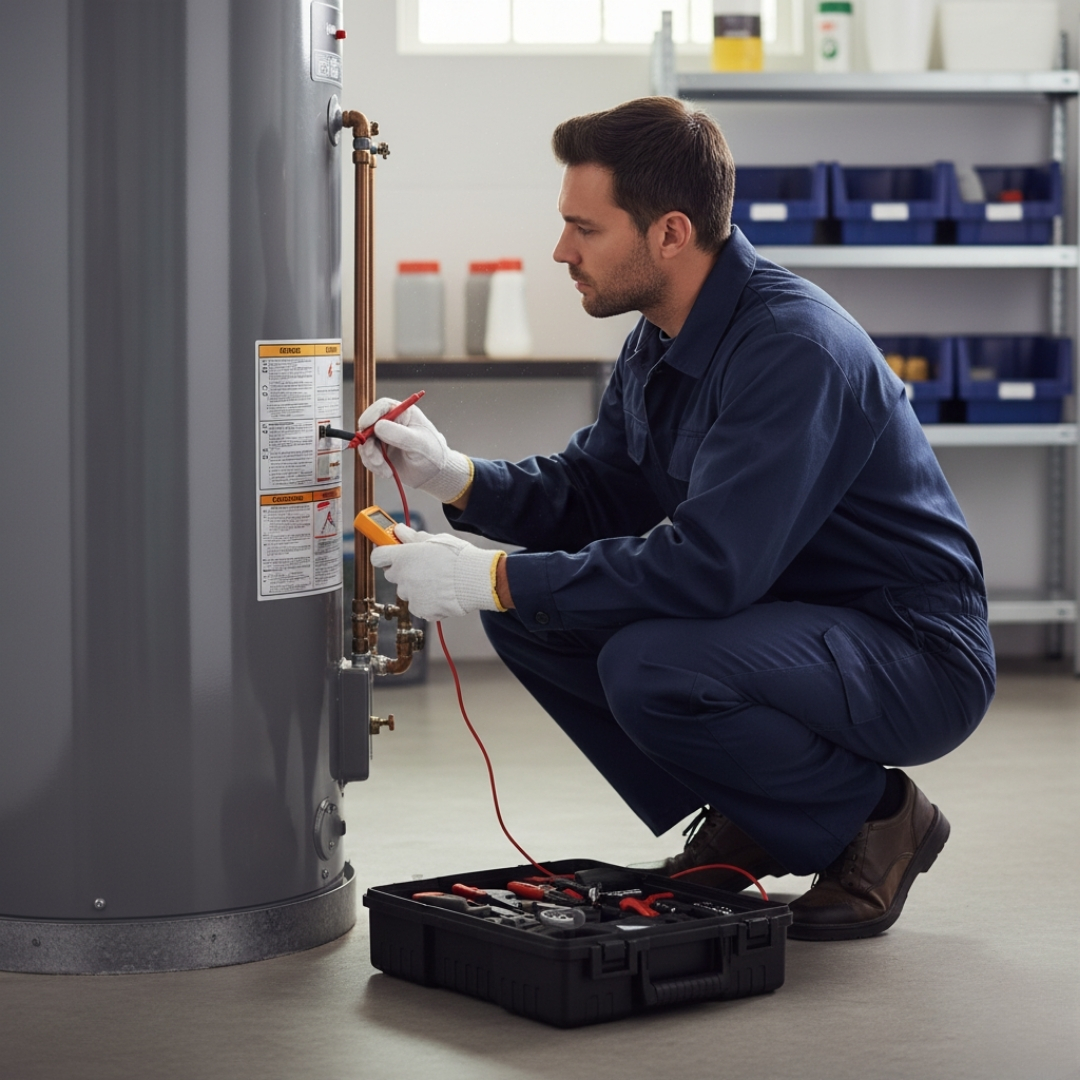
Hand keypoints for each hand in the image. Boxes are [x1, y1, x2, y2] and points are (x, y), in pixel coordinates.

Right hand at [357, 397, 471, 503]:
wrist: (434, 473)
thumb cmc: (432, 453)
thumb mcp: (418, 443)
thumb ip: (399, 434)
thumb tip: (378, 426)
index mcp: (403, 413)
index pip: (382, 407)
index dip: (370, 415)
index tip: (365, 427)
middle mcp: (391, 423)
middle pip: (368, 426)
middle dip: (368, 444)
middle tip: (376, 459)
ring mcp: (383, 438)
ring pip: (366, 443)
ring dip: (371, 458)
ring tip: (386, 470)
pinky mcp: (380, 452)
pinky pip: (368, 456)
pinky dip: (373, 466)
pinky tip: (387, 472)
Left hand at [370, 526, 504, 620]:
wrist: (475, 580)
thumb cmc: (457, 557)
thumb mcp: (435, 540)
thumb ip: (412, 537)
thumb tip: (399, 531)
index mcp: (403, 557)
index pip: (377, 557)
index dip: (384, 554)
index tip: (390, 552)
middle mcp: (403, 577)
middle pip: (392, 575)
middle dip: (402, 570)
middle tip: (421, 566)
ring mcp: (411, 596)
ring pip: (407, 591)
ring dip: (415, 587)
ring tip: (437, 581)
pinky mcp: (421, 610)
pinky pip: (419, 605)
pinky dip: (427, 602)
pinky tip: (441, 593)